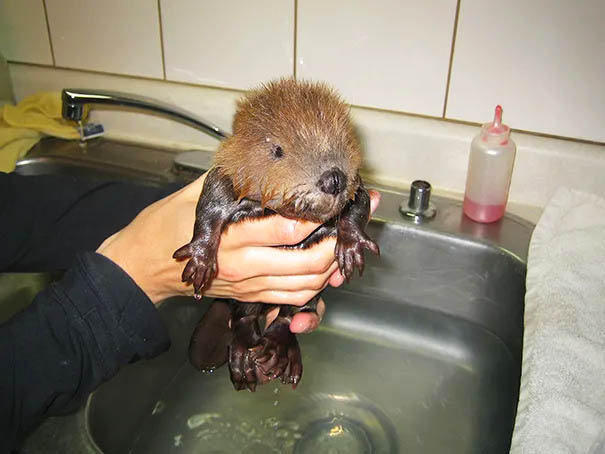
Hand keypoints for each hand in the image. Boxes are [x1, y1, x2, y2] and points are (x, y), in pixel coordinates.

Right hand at [97, 172, 379, 332]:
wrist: (142, 268)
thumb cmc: (163, 227)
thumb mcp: (193, 195)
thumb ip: (230, 182)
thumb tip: (262, 163)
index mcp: (232, 236)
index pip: (287, 227)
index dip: (320, 215)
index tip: (339, 200)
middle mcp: (244, 266)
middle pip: (306, 262)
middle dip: (336, 245)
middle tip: (352, 224)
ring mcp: (248, 285)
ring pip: (304, 285)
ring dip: (331, 269)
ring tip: (345, 247)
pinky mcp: (249, 296)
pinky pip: (290, 298)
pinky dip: (315, 288)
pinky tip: (326, 272)